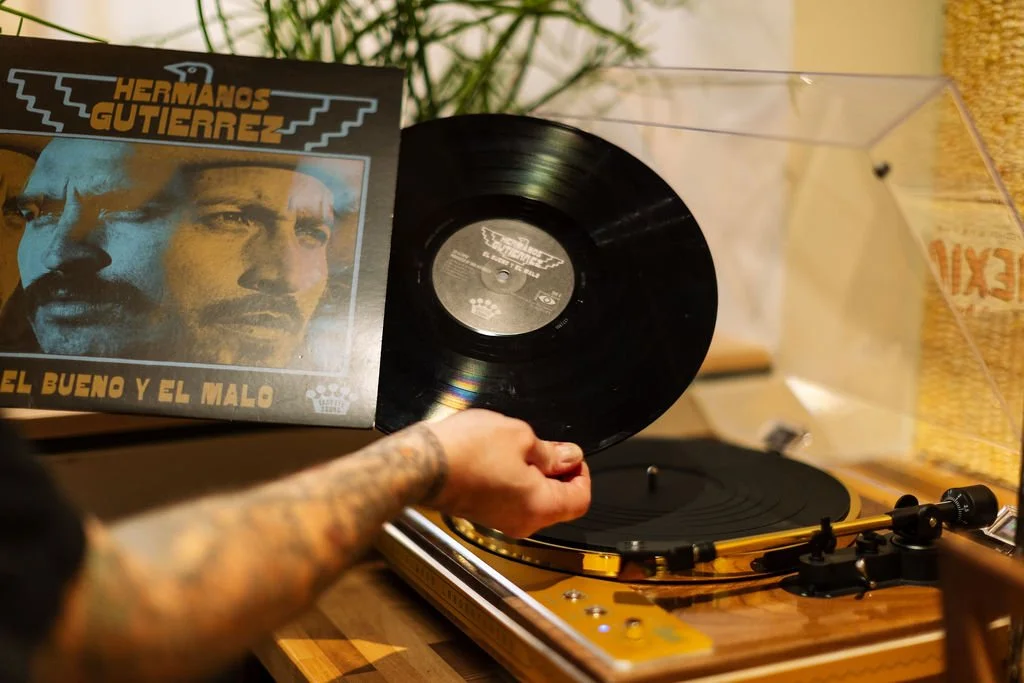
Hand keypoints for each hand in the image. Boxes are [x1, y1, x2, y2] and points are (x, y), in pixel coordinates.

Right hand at [423, 409, 590, 537]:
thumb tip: (569, 457)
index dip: (582, 473)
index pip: (581, 500)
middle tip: (548, 447)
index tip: (572, 455)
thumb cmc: (465, 452)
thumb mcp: (520, 437)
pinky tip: (501, 457)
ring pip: (534, 501)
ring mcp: (501, 520)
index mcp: (540, 506)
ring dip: (535, 475)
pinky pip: (512, 500)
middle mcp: (523, 521)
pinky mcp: (484, 513)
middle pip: (559, 503)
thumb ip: (551, 451)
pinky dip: (515, 480)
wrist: (422, 464)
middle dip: (559, 473)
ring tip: (519, 447)